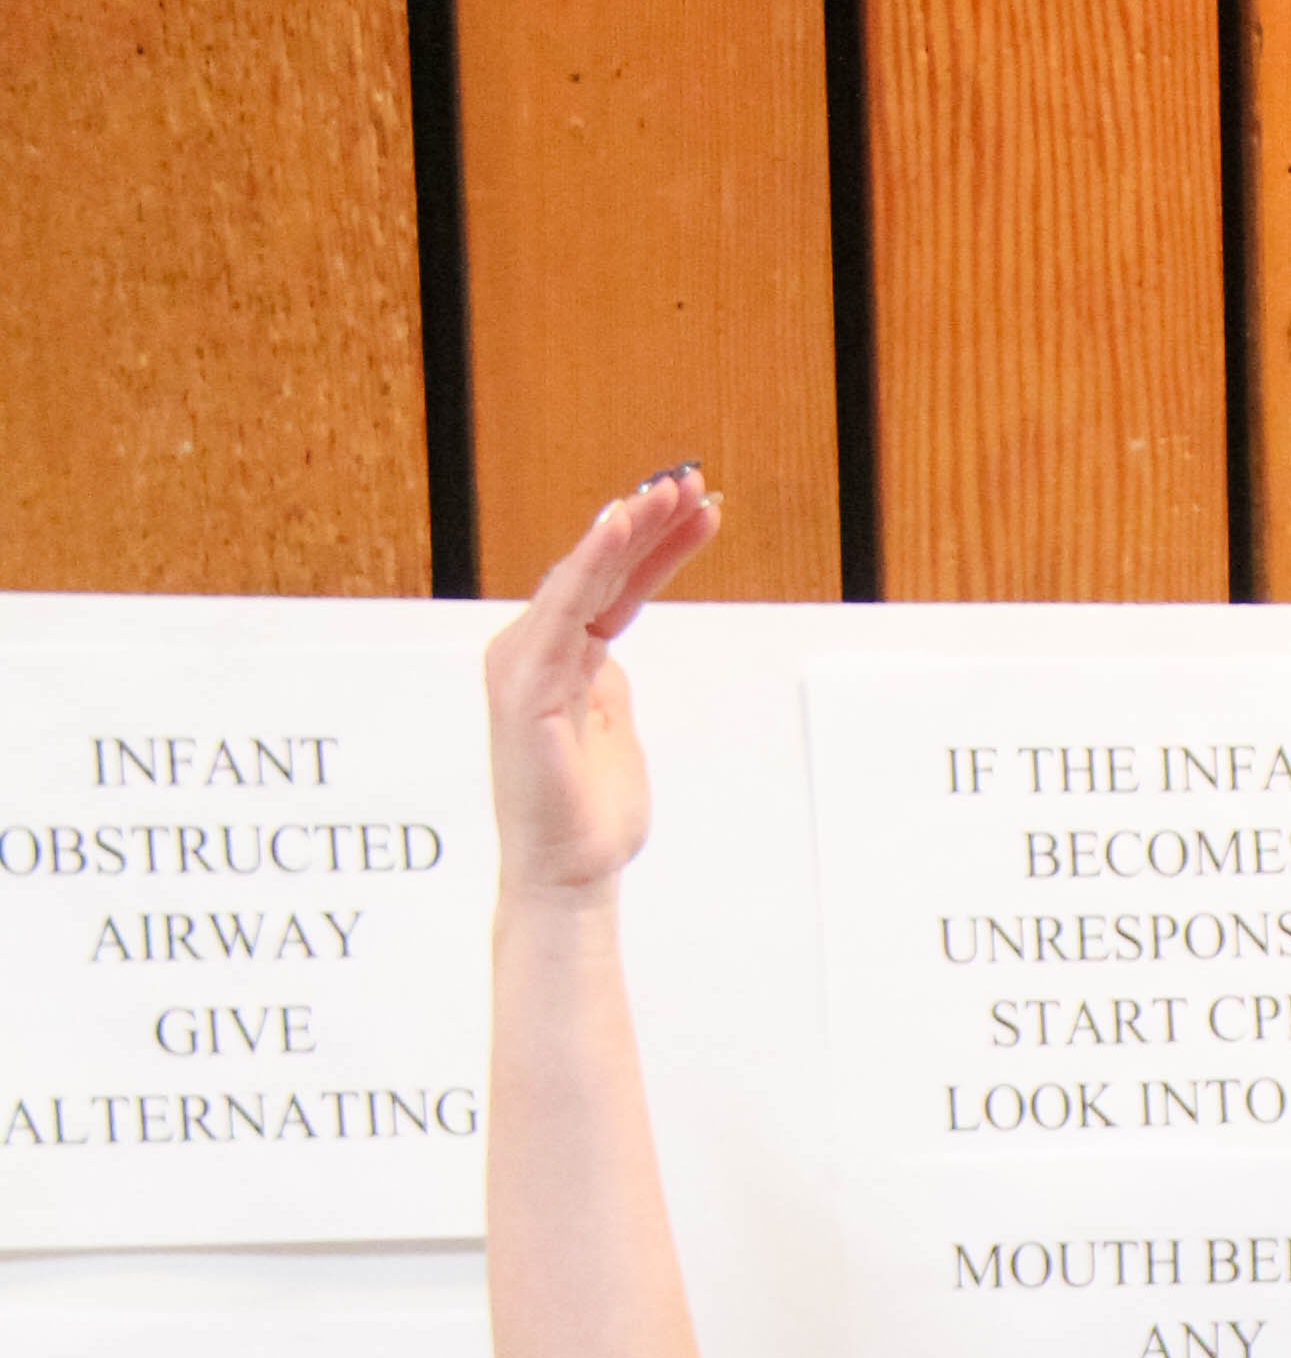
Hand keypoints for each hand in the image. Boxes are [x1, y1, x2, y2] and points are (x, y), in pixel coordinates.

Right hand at [482, 468, 721, 905]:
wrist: (570, 875)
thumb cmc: (591, 818)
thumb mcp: (614, 730)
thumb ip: (608, 686)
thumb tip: (609, 657)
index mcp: (560, 658)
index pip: (613, 585)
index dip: (656, 545)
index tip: (700, 509)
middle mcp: (534, 649)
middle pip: (598, 569)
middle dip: (647, 521)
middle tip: (691, 481)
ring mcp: (524, 662)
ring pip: (582, 574)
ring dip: (629, 527)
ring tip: (671, 490)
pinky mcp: (524, 684)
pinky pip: (563, 605)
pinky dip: (592, 559)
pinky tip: (622, 524)